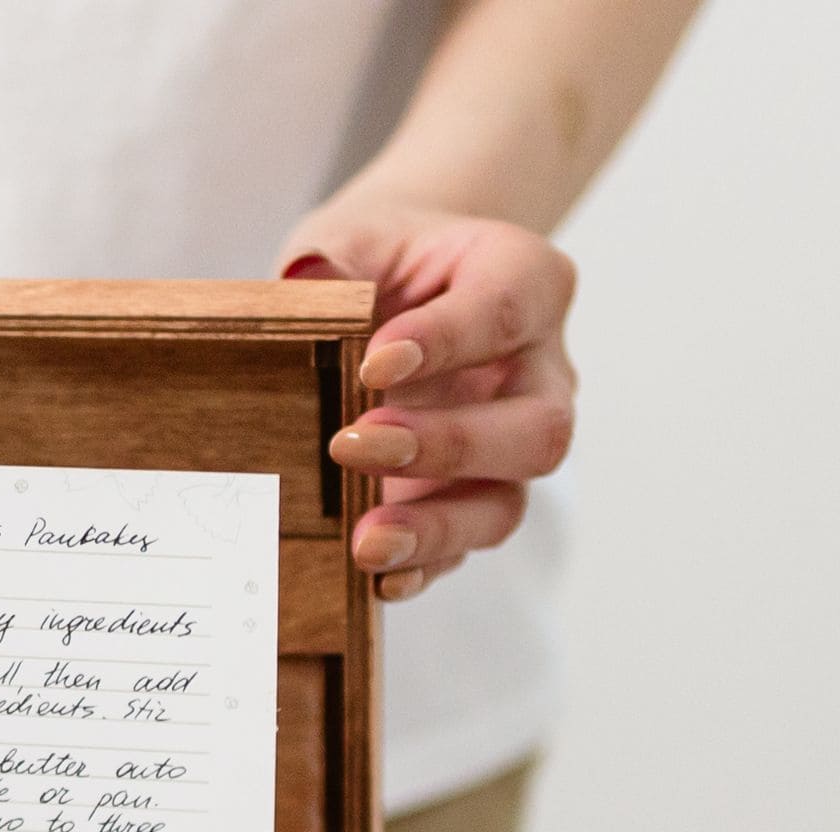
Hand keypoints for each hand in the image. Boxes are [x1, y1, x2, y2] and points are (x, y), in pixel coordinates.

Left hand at [279, 207, 576, 599]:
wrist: (390, 296)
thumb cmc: (378, 263)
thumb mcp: (353, 239)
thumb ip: (337, 259)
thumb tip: (308, 279)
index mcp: (524, 283)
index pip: (508, 309)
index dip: (449, 340)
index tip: (375, 365)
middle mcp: (537, 373)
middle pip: (537, 427)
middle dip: (449, 446)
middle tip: (355, 445)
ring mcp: (509, 447)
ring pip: (508, 501)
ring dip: (437, 527)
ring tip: (364, 540)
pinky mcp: (470, 500)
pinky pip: (464, 547)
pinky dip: (423, 567)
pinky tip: (375, 579)